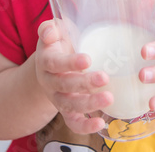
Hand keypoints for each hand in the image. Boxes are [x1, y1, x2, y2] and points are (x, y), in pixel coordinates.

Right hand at [35, 19, 112, 133]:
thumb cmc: (58, 42)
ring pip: (69, 105)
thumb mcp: (54, 30)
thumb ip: (49, 28)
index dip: (70, 63)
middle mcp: (49, 82)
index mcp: (46, 61)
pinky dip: (85, 126)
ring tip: (108, 98)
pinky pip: (73, 122)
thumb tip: (48, 33)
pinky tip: (101, 123)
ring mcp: (57, 97)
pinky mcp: (66, 110)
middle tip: (104, 77)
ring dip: (89, 104)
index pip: (55, 63)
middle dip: (84, 83)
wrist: (51, 65)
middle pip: (64, 85)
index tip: (88, 59)